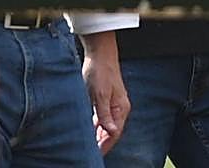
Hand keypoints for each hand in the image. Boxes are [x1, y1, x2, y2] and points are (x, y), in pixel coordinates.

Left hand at [81, 31, 129, 154]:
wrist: (100, 54)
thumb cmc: (100, 71)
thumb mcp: (99, 95)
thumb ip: (104, 114)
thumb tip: (112, 132)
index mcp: (121, 108)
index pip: (114, 134)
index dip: (105, 146)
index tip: (95, 155)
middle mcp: (119, 108)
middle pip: (111, 132)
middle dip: (101, 143)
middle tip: (89, 153)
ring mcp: (113, 103)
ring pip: (106, 125)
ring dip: (98, 135)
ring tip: (87, 145)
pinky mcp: (105, 99)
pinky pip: (102, 118)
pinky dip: (96, 126)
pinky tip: (88, 130)